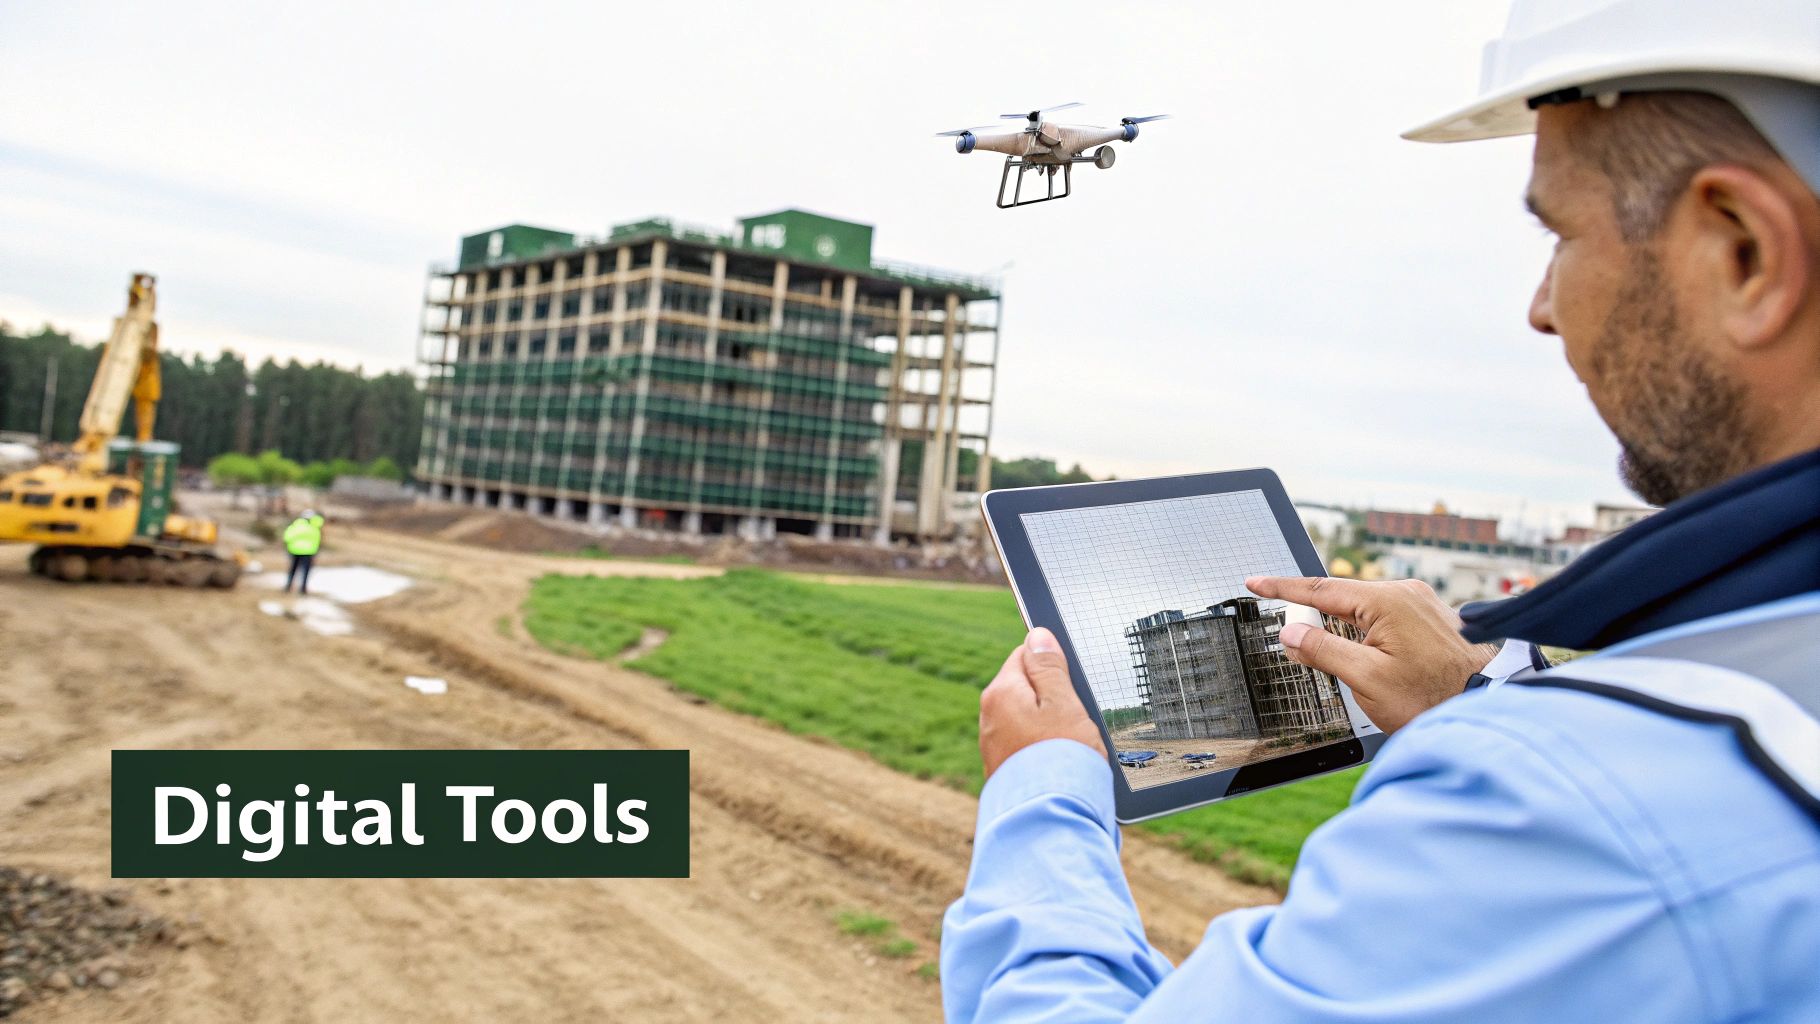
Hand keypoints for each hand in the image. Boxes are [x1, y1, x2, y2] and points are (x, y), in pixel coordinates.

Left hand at [979, 627, 1107, 779]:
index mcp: (1000, 693)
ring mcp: (995, 747)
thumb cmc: (1062, 759)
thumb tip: (1037, 635)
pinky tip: (1061, 764)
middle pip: (1026, 689)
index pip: (1025, 655)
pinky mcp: (1005, 771)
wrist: (1049, 822)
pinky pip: (1027, 747)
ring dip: (1050, 726)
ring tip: (1071, 746)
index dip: (1053, 664)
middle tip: (1077, 718)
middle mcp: (990, 718)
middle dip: (1052, 697)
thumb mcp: (1063, 702)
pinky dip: (1044, 749)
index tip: (1073, 682)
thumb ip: (1049, 667)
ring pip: (1028, 720)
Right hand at [1245, 576, 1500, 733]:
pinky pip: (1383, 615)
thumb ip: (1323, 650)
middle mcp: (1405, 594)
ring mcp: (1421, 604)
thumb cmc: (1434, 698)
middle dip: (1313, 614)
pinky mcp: (1430, 618)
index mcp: (1387, 601)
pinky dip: (1363, 630)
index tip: (1255, 582)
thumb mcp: (1367, 679)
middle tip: (1293, 638)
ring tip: (1338, 658)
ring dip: (1341, 627)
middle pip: (1341, 598)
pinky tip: (1364, 654)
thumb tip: (1292, 633)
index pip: (1320, 589)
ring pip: (1363, 608)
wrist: (1488, 706)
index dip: (1282, 588)